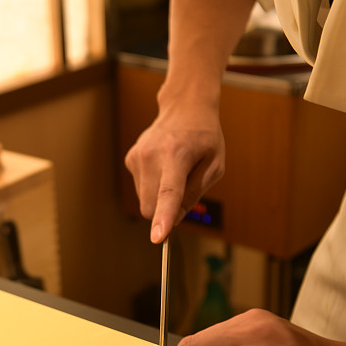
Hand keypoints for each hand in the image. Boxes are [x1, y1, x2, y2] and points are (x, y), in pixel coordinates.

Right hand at [125, 101, 224, 243]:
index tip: (157, 238)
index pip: (169, 192)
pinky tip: (164, 166)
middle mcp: (152, 155)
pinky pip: (141, 190)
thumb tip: (172, 220)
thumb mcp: (214, 166)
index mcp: (177, 155)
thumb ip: (194, 193)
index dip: (163, 217)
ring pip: (145, 202)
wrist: (185, 108)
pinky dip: (154, 187)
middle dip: (165, 212)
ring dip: (160, 197)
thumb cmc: (204, 138)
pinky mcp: (130, 160)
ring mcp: (137, 157)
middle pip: (152, 207)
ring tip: (175, 172)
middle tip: (185, 188)